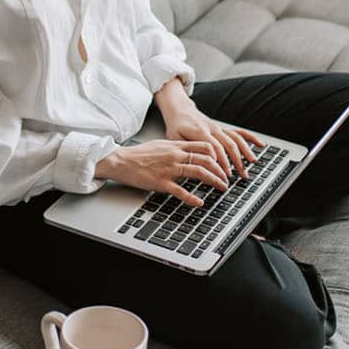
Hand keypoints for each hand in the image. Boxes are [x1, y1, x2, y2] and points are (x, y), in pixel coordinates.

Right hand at [95, 141, 235, 207]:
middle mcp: (175, 155)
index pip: (205, 146)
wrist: (121, 161)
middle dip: (221, 170)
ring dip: (214, 180)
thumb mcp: (162, 146)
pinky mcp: (162, 183)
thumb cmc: (139, 155)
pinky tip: (199, 202)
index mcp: (176, 146)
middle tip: (227, 178)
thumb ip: (177, 149)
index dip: (218, 155)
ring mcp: (169, 169)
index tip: (224, 164)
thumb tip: (191, 153)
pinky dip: (192, 198)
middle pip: (206, 159)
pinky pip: (181, 191)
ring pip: (199, 172)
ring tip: (222, 187)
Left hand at [161, 107, 263, 183]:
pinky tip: (260, 145)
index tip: (224, 175)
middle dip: (236, 161)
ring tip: (251, 164)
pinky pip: (238, 133)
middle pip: (228, 145)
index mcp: (200, 131)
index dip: (221, 162)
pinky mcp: (223, 129)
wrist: (180, 110)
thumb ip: (185, 149)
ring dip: (245, 152)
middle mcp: (212, 129)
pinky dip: (250, 138)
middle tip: (240, 175)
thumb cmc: (176, 126)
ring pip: (235, 139)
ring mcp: (219, 128)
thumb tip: (195, 163)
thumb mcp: (174, 139)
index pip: (214, 148)